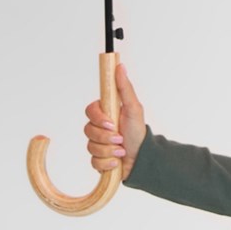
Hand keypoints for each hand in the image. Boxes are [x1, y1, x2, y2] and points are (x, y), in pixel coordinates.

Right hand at [84, 61, 146, 180]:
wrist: (142, 159)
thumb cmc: (138, 132)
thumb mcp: (133, 108)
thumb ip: (125, 88)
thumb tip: (120, 66)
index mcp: (105, 113)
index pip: (90, 111)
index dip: (99, 118)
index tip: (111, 123)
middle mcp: (98, 127)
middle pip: (88, 130)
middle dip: (106, 137)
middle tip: (120, 138)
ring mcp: (97, 143)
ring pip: (91, 146)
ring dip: (109, 151)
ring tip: (121, 151)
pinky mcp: (97, 159)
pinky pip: (94, 161)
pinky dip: (107, 163)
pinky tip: (116, 162)